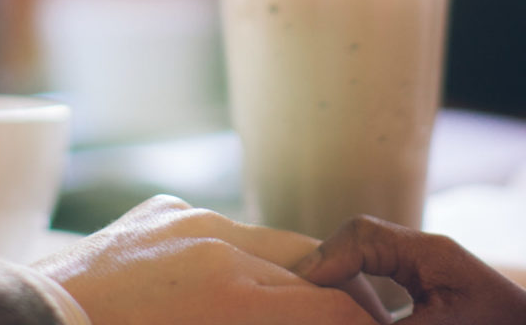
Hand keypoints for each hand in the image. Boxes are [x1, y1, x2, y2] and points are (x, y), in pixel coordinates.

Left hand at [34, 196, 387, 324]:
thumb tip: (332, 320)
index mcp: (234, 299)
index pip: (340, 310)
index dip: (364, 324)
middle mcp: (219, 244)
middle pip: (319, 271)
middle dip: (340, 305)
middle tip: (347, 319)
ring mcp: (188, 220)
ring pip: (276, 245)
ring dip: (292, 282)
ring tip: (291, 313)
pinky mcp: (160, 212)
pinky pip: (223, 232)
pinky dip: (238, 262)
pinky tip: (225, 295)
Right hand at [293, 216, 525, 324]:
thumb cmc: (494, 324)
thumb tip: (344, 317)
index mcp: (428, 252)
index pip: (364, 235)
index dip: (328, 258)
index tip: (304, 285)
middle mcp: (421, 246)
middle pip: (357, 235)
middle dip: (324, 259)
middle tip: (294, 289)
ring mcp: (419, 256)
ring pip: (361, 245)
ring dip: (334, 266)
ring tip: (307, 292)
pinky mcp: (417, 272)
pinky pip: (373, 260)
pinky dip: (349, 274)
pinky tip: (334, 295)